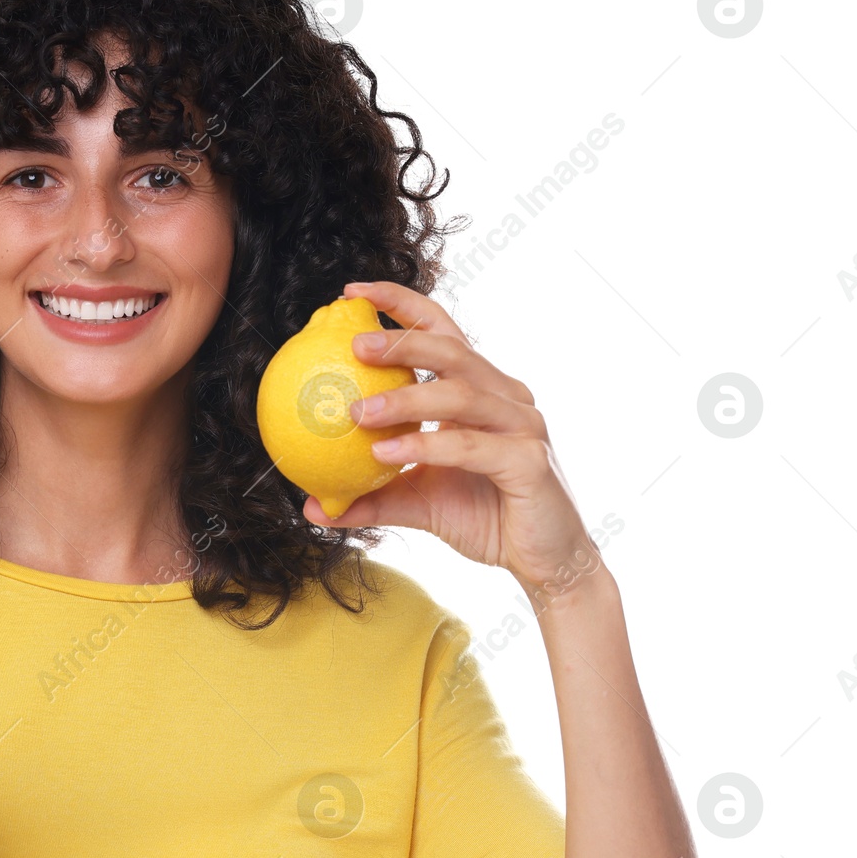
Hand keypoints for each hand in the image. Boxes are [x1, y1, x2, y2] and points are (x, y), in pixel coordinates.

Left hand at [307, 279, 603, 601]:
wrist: (543, 562)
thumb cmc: (484, 519)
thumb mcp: (416, 504)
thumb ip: (369, 497)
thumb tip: (313, 504)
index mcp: (481, 392)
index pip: (443, 332)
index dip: (402, 306)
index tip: (352, 294)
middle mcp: (506, 398)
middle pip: (453, 352)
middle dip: (402, 341)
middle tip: (353, 344)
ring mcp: (523, 426)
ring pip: (460, 396)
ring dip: (404, 400)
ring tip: (357, 411)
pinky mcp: (529, 461)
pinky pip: (470, 446)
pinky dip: (426, 447)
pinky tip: (386, 454)